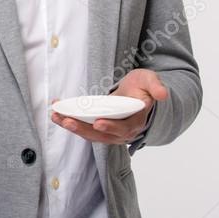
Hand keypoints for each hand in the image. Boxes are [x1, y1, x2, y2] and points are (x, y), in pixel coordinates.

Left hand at [51, 68, 167, 144]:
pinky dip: (71, 122)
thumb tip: (162, 94)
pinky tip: (57, 114)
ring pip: (91, 135)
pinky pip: (85, 129)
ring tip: (56, 117)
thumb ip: (156, 86)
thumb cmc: (143, 87)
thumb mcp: (150, 82)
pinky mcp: (99, 128)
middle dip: (84, 129)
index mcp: (136, 121)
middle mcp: (123, 131)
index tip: (98, 123)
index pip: (125, 128)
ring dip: (73, 127)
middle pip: (103, 135)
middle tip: (67, 121)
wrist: (138, 95)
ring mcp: (110, 132)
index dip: (112, 127)